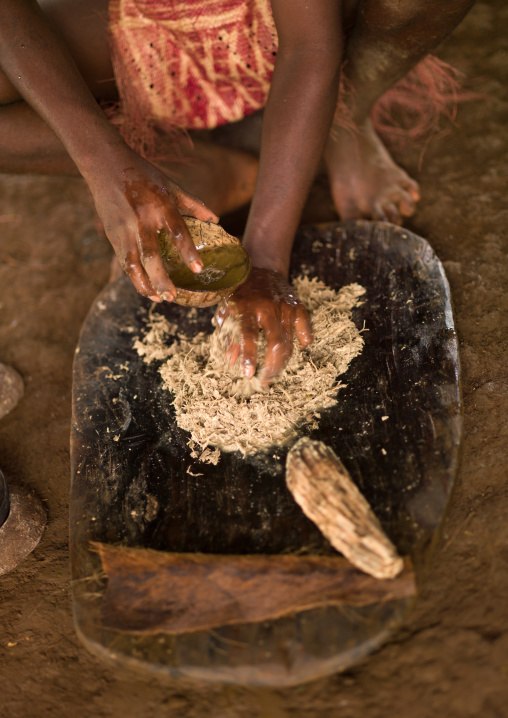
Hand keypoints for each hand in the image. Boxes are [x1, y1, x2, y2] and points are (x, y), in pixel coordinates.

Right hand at [89, 147, 217, 301]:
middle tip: (172, 296)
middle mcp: (141, 219)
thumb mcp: (170, 185)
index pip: (177, 231)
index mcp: (160, 205)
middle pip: (151, 254)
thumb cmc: (142, 174)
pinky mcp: (112, 235)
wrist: (105, 165)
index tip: (198, 269)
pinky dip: (133, 278)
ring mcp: (124, 229)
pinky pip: (123, 261)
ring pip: (132, 263)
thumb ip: (193, 204)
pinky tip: (145, 289)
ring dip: (144, 284)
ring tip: (158, 299)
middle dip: (160, 278)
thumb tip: (216, 220)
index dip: (187, 251)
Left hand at [214, 267, 312, 381]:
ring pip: (289, 341)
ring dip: (283, 361)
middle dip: (272, 366)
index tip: (248, 374)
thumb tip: (231, 362)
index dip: (249, 356)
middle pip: (276, 342)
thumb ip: (229, 337)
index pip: (248, 335)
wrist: (260, 268)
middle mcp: (267, 306)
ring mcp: (285, 306)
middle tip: (265, 380)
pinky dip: (303, 340)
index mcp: (246, 307)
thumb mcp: (227, 312)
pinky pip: (304, 328)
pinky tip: (298, 350)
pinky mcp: (297, 305)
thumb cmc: (239, 294)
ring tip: (274, 372)